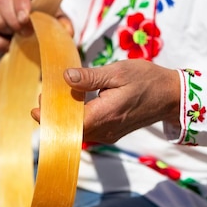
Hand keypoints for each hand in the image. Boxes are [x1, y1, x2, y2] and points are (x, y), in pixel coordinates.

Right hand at [0, 0, 73, 53]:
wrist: (37, 32)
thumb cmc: (47, 20)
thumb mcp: (58, 21)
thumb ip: (63, 24)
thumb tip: (67, 31)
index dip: (21, 3)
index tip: (26, 19)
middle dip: (12, 19)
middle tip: (25, 33)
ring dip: (1, 26)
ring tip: (15, 36)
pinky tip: (8, 45)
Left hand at [31, 60, 180, 143]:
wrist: (171, 95)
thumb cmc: (146, 79)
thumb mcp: (118, 71)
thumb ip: (90, 77)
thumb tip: (65, 77)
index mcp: (105, 114)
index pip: (69, 124)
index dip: (50, 117)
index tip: (36, 106)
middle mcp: (106, 130)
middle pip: (71, 130)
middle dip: (55, 117)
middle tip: (43, 98)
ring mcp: (110, 135)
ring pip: (79, 132)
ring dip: (66, 119)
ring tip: (55, 100)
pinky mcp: (113, 134)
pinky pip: (89, 131)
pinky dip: (78, 121)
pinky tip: (74, 106)